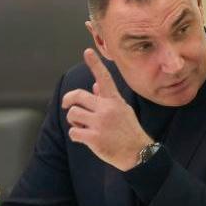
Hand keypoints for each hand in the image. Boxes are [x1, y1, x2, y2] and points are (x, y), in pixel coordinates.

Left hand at [61, 49, 152, 170]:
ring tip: (82, 126)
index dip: (95, 64)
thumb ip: (107, 99)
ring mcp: (100, 123)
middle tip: (66, 105)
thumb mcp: (123, 112)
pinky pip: (73, 132)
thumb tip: (95, 86)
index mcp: (115, 101)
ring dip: (73, 121)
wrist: (138, 154)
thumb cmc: (129, 132)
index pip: (104, 78)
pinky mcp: (94, 138)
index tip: (87, 51)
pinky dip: (76, 135)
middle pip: (78, 96)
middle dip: (68, 100)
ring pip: (73, 114)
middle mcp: (107, 109)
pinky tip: (84, 138)